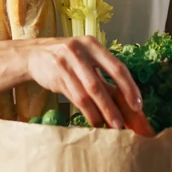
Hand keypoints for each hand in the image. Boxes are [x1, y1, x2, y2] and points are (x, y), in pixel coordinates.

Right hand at [26, 36, 143, 129]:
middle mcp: (80, 51)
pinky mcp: (55, 76)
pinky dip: (87, 112)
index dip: (129, 87)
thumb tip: (126, 102)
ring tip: (111, 127)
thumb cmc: (67, 58)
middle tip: (124, 124)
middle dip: (113, 107)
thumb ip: (104, 78)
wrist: (34, 54)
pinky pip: (74, 98)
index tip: (138, 105)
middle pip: (100, 84)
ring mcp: (65, 63)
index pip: (117, 67)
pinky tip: (95, 121)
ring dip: (100, 113)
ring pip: (86, 93)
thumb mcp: (86, 61)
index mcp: (93, 45)